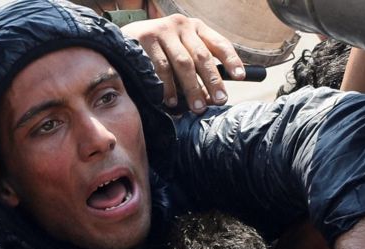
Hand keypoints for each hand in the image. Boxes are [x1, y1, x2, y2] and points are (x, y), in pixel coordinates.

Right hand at [121, 14, 243, 112]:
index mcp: (196, 27)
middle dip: (212, 81)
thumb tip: (214, 97)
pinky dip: (167, 88)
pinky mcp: (146, 38)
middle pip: (202, 56)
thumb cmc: (159, 51)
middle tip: (220, 101)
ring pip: (183, 64)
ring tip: (197, 108)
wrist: (123, 39)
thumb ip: (198, 68)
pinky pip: (161, 67)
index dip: (232, 59)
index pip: (218, 43)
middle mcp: (182, 25)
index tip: (241, 77)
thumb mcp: (181, 51)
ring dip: (191, 89)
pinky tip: (171, 102)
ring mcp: (163, 30)